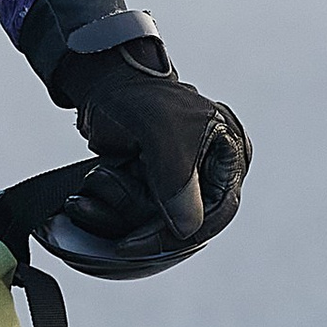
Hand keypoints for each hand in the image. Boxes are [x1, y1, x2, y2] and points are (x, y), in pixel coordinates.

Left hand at [45, 5, 248, 244]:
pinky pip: (144, 211)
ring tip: (101, 181)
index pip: (220, 209)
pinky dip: (120, 206)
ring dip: (128, 211)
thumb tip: (187, 228)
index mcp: (231, 151)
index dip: (184, 232)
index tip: (145, 243)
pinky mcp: (159, 183)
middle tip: (121, 240)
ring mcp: (185, 177)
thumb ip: (176, 179)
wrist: (104, 83)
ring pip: (163, 219)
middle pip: (191, 220)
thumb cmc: (138, 97)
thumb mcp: (161, 133)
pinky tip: (95, 189)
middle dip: (152, 227)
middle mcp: (213, 168)